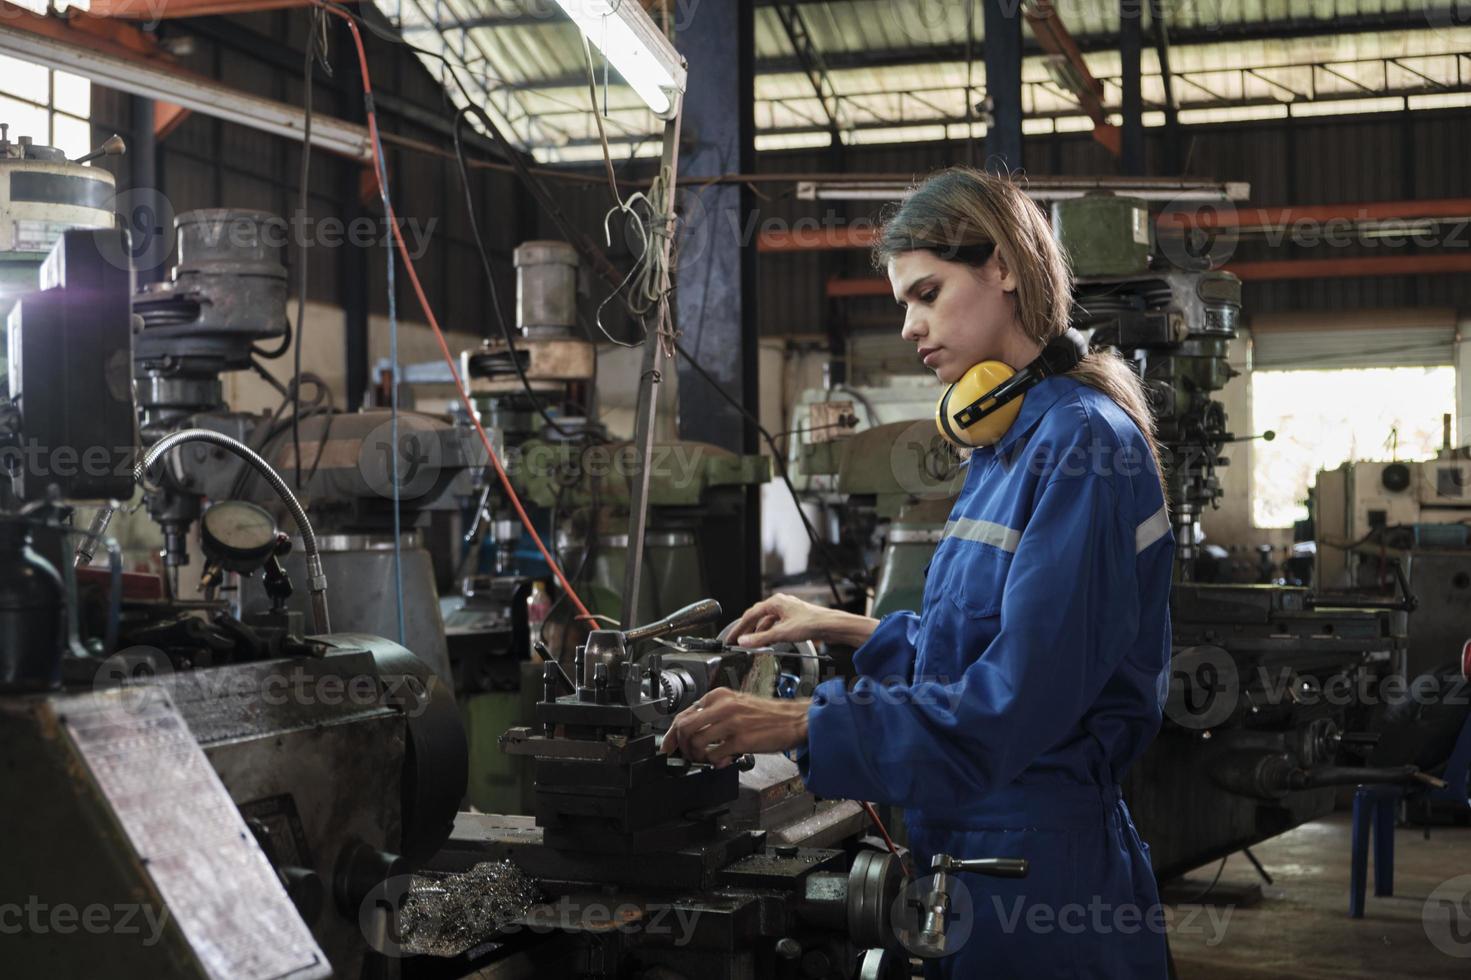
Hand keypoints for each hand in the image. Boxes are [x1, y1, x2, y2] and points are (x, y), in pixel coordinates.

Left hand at [659, 688, 808, 767]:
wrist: (795, 720)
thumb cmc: (769, 715)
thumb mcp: (737, 704)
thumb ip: (715, 713)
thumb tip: (692, 730)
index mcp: (720, 695)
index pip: (684, 713)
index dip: (672, 733)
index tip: (667, 745)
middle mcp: (723, 706)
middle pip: (684, 727)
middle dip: (680, 746)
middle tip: (686, 755)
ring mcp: (731, 723)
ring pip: (695, 742)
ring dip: (697, 756)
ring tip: (706, 759)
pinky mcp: (741, 740)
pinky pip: (714, 755)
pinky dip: (715, 762)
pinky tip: (723, 761)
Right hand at [728, 593, 878, 647]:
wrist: (832, 626)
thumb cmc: (812, 623)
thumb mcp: (782, 633)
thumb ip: (761, 639)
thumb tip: (743, 641)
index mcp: (775, 602)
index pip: (750, 615)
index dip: (739, 628)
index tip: (731, 638)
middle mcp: (780, 604)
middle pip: (757, 617)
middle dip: (747, 630)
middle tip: (737, 642)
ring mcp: (787, 611)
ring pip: (767, 622)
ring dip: (759, 633)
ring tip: (752, 644)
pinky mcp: (794, 619)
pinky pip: (776, 625)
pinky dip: (769, 634)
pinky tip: (769, 642)